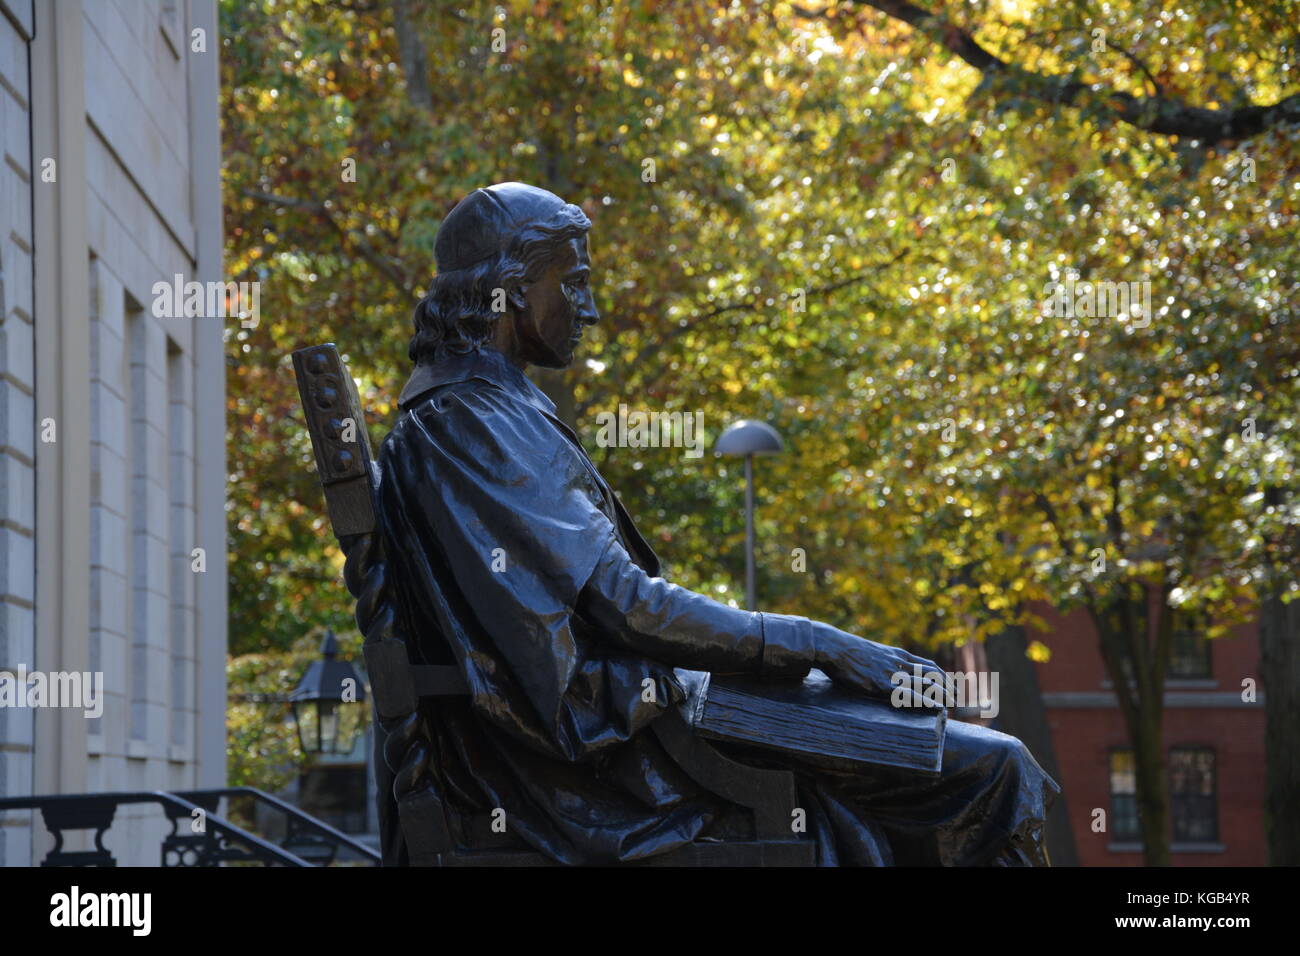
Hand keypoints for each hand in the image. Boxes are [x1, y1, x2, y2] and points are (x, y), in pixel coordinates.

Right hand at [812, 625, 947, 707]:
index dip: (943, 678)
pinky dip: (926, 701)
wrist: (833, 646)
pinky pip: (909, 694)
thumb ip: (885, 661)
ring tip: (953, 707)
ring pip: (926, 685)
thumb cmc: (847, 650)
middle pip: (934, 676)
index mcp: (898, 655)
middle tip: (957, 701)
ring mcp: (892, 674)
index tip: (951, 688)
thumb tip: (887, 670)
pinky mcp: (881, 685)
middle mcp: (900, 663)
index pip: (930, 666)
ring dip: (942, 696)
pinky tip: (936, 709)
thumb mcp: (873, 652)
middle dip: (948, 688)